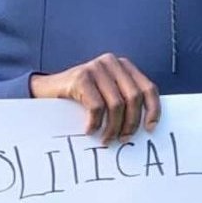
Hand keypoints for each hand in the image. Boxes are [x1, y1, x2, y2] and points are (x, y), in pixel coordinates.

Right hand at [30, 54, 160, 143]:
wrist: (47, 91)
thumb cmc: (82, 98)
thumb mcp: (108, 94)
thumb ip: (126, 101)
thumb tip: (149, 126)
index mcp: (124, 66)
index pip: (148, 88)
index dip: (153, 110)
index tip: (150, 129)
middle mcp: (112, 63)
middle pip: (134, 98)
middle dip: (131, 123)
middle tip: (123, 139)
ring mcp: (96, 67)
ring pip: (116, 105)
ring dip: (113, 128)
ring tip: (106, 139)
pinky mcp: (81, 77)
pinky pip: (97, 106)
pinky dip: (95, 123)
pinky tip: (90, 130)